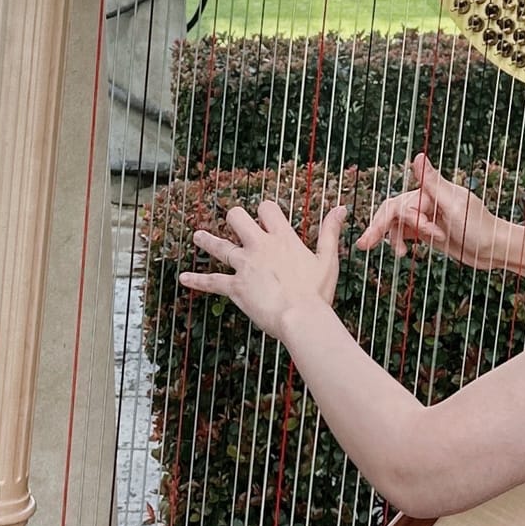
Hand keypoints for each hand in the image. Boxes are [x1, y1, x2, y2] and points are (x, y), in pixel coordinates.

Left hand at [181, 198, 348, 342]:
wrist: (301, 317)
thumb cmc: (318, 292)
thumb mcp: (327, 259)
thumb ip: (330, 231)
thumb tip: (341, 208)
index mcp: (283, 238)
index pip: (267, 209)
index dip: (265, 210)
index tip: (264, 216)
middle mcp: (260, 246)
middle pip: (237, 217)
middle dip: (235, 218)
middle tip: (234, 223)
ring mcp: (245, 265)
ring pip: (219, 245)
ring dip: (207, 240)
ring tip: (198, 236)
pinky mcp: (235, 286)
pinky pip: (211, 281)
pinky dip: (196, 280)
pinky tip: (183, 279)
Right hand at [356, 153, 503, 271]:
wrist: (495, 249)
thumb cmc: (480, 227)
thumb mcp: (455, 205)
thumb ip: (433, 182)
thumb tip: (418, 155)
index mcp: (431, 192)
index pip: (402, 205)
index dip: (407, 223)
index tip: (426, 238)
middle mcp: (427, 200)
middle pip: (393, 211)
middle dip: (378, 228)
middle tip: (362, 245)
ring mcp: (427, 215)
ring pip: (396, 222)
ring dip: (389, 236)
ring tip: (391, 253)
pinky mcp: (429, 230)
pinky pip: (405, 232)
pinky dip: (399, 240)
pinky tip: (401, 252)